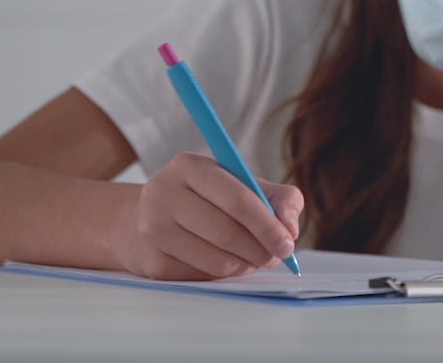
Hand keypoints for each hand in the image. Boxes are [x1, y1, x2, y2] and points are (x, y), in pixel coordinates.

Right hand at [111, 152, 302, 279]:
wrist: (153, 219)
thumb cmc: (208, 200)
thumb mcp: (243, 184)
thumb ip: (279, 198)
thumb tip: (290, 228)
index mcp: (189, 166)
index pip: (237, 199)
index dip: (267, 225)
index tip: (288, 244)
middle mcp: (163, 193)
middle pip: (226, 232)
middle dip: (260, 249)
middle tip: (276, 256)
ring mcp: (152, 228)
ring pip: (216, 259)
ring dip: (245, 265)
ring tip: (255, 259)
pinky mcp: (152, 261)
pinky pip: (202, 277)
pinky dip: (224, 274)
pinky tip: (228, 263)